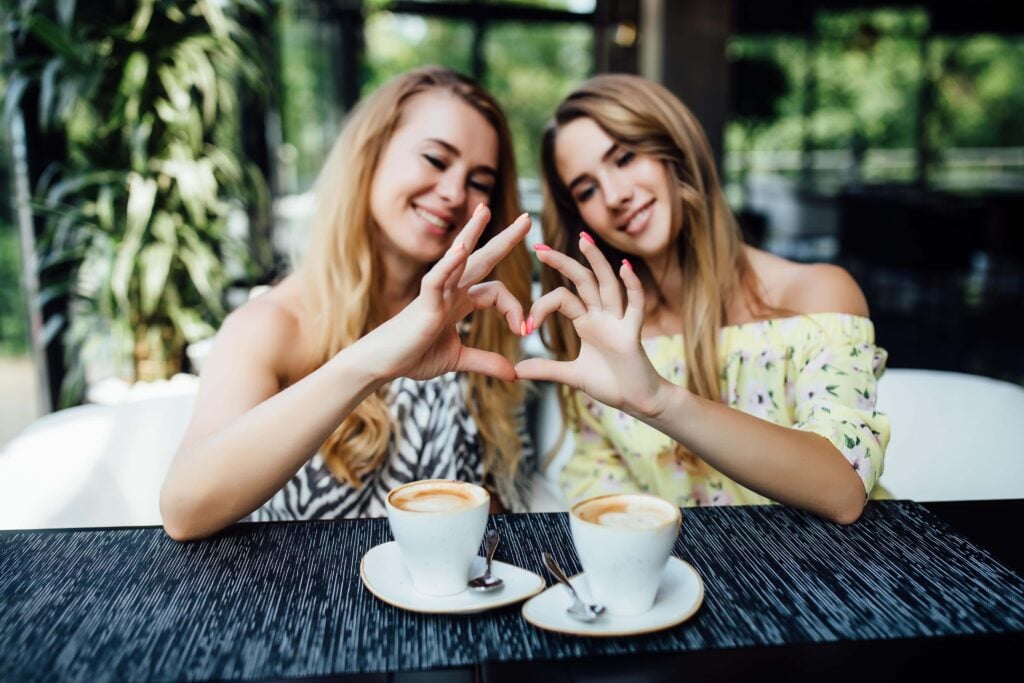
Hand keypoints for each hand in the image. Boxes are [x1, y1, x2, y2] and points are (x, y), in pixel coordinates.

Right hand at [360, 205, 530, 382]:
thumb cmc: (414, 355)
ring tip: (485, 210)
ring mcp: (437, 293)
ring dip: (472, 232)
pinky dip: (448, 264)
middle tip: (527, 218)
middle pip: (483, 258)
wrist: (383, 364)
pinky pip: (436, 278)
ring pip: (458, 257)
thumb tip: (513, 373)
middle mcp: (450, 291)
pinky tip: (461, 249)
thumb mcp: (458, 359)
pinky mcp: (423, 303)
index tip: (523, 332)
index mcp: (459, 301)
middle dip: (505, 239)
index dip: (515, 309)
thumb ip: (486, 362)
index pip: (496, 292)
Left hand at [514, 233, 672, 416]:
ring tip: (584, 239)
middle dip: (563, 262)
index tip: (526, 327)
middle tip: (540, 247)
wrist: (638, 401)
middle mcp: (603, 316)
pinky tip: (625, 268)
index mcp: (587, 321)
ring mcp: (619, 322)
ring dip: (597, 261)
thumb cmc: (612, 384)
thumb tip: (517, 371)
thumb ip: (546, 369)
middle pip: (583, 280)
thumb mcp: (572, 376)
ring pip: (607, 284)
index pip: (562, 298)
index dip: (541, 307)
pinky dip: (632, 286)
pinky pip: (635, 306)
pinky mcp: (633, 334)